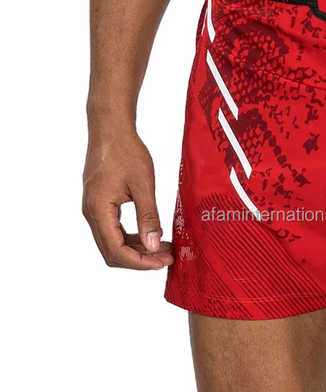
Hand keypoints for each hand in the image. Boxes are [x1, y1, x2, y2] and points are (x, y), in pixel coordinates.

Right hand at [82, 129, 173, 269]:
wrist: (111, 129)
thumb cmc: (126, 151)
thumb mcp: (144, 185)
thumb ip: (148, 217)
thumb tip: (153, 246)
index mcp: (99, 211)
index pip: (116, 252)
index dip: (141, 262)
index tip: (164, 262)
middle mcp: (91, 214)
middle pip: (112, 252)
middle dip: (141, 259)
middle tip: (168, 258)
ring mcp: (94, 209)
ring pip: (113, 243)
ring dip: (138, 249)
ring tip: (164, 248)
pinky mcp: (100, 204)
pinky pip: (114, 230)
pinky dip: (132, 237)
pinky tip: (152, 235)